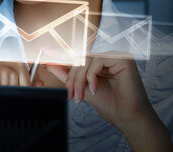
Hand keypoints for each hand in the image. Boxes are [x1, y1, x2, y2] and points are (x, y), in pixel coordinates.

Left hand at [46, 52, 172, 150]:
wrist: (127, 118)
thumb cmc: (110, 105)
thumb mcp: (82, 88)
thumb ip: (67, 75)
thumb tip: (49, 63)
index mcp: (100, 63)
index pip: (78, 57)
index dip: (61, 56)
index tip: (45, 54)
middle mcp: (108, 57)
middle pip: (80, 59)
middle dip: (72, 78)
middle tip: (70, 94)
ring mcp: (116, 56)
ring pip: (86, 60)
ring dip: (79, 80)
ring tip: (81, 95)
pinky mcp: (123, 59)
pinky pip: (97, 61)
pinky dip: (91, 76)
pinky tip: (94, 89)